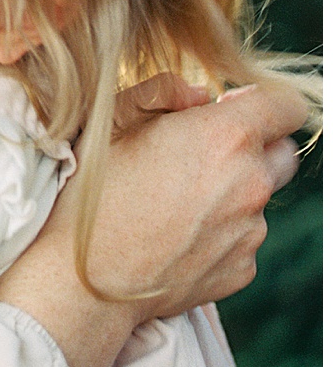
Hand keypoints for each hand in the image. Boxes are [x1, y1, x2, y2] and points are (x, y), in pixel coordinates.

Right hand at [83, 77, 304, 318]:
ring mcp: (251, 232)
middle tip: (199, 153)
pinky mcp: (243, 269)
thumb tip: (198, 95)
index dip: (261, 101)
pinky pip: (242, 238)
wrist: (82, 275)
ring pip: (258, 198)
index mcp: (223, 137)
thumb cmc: (90, 190)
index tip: (231, 107)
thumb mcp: (111, 120)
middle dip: (253, 145)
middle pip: (282, 152)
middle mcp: (250, 184)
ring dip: (231, 192)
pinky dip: (218, 231)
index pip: (285, 105)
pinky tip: (173, 234)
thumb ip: (163, 91)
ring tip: (172, 202)